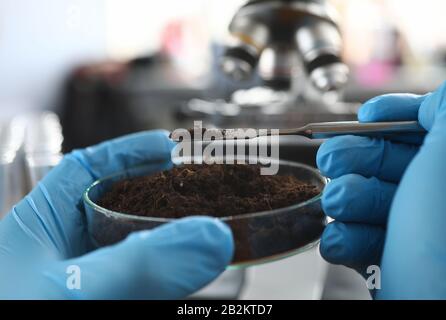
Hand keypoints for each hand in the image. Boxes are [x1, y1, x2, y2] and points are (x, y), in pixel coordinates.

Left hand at [0, 130, 232, 298]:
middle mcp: (63, 254)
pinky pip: (141, 286)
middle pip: (118, 209)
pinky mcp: (105, 302)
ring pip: (135, 253)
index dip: (129, 152)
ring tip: (210, 232)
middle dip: (161, 197)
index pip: (85, 170)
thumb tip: (211, 237)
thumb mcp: (69, 294)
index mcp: (39, 228)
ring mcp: (85, 284)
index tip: (171, 147)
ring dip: (172, 243)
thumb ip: (138, 268)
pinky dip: (168, 282)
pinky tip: (193, 279)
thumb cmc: (8, 317)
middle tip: (204, 191)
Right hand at [317, 77, 445, 298]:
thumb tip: (440, 94)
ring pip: (370, 200)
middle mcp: (439, 200)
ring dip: (346, 200)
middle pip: (392, 162)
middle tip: (331, 160)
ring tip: (336, 206)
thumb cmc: (445, 246)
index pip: (431, 127)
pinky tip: (341, 241)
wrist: (432, 313)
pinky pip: (360, 236)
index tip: (367, 115)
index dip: (398, 115)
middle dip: (356, 158)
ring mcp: (416, 231)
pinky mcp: (391, 260)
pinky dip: (344, 237)